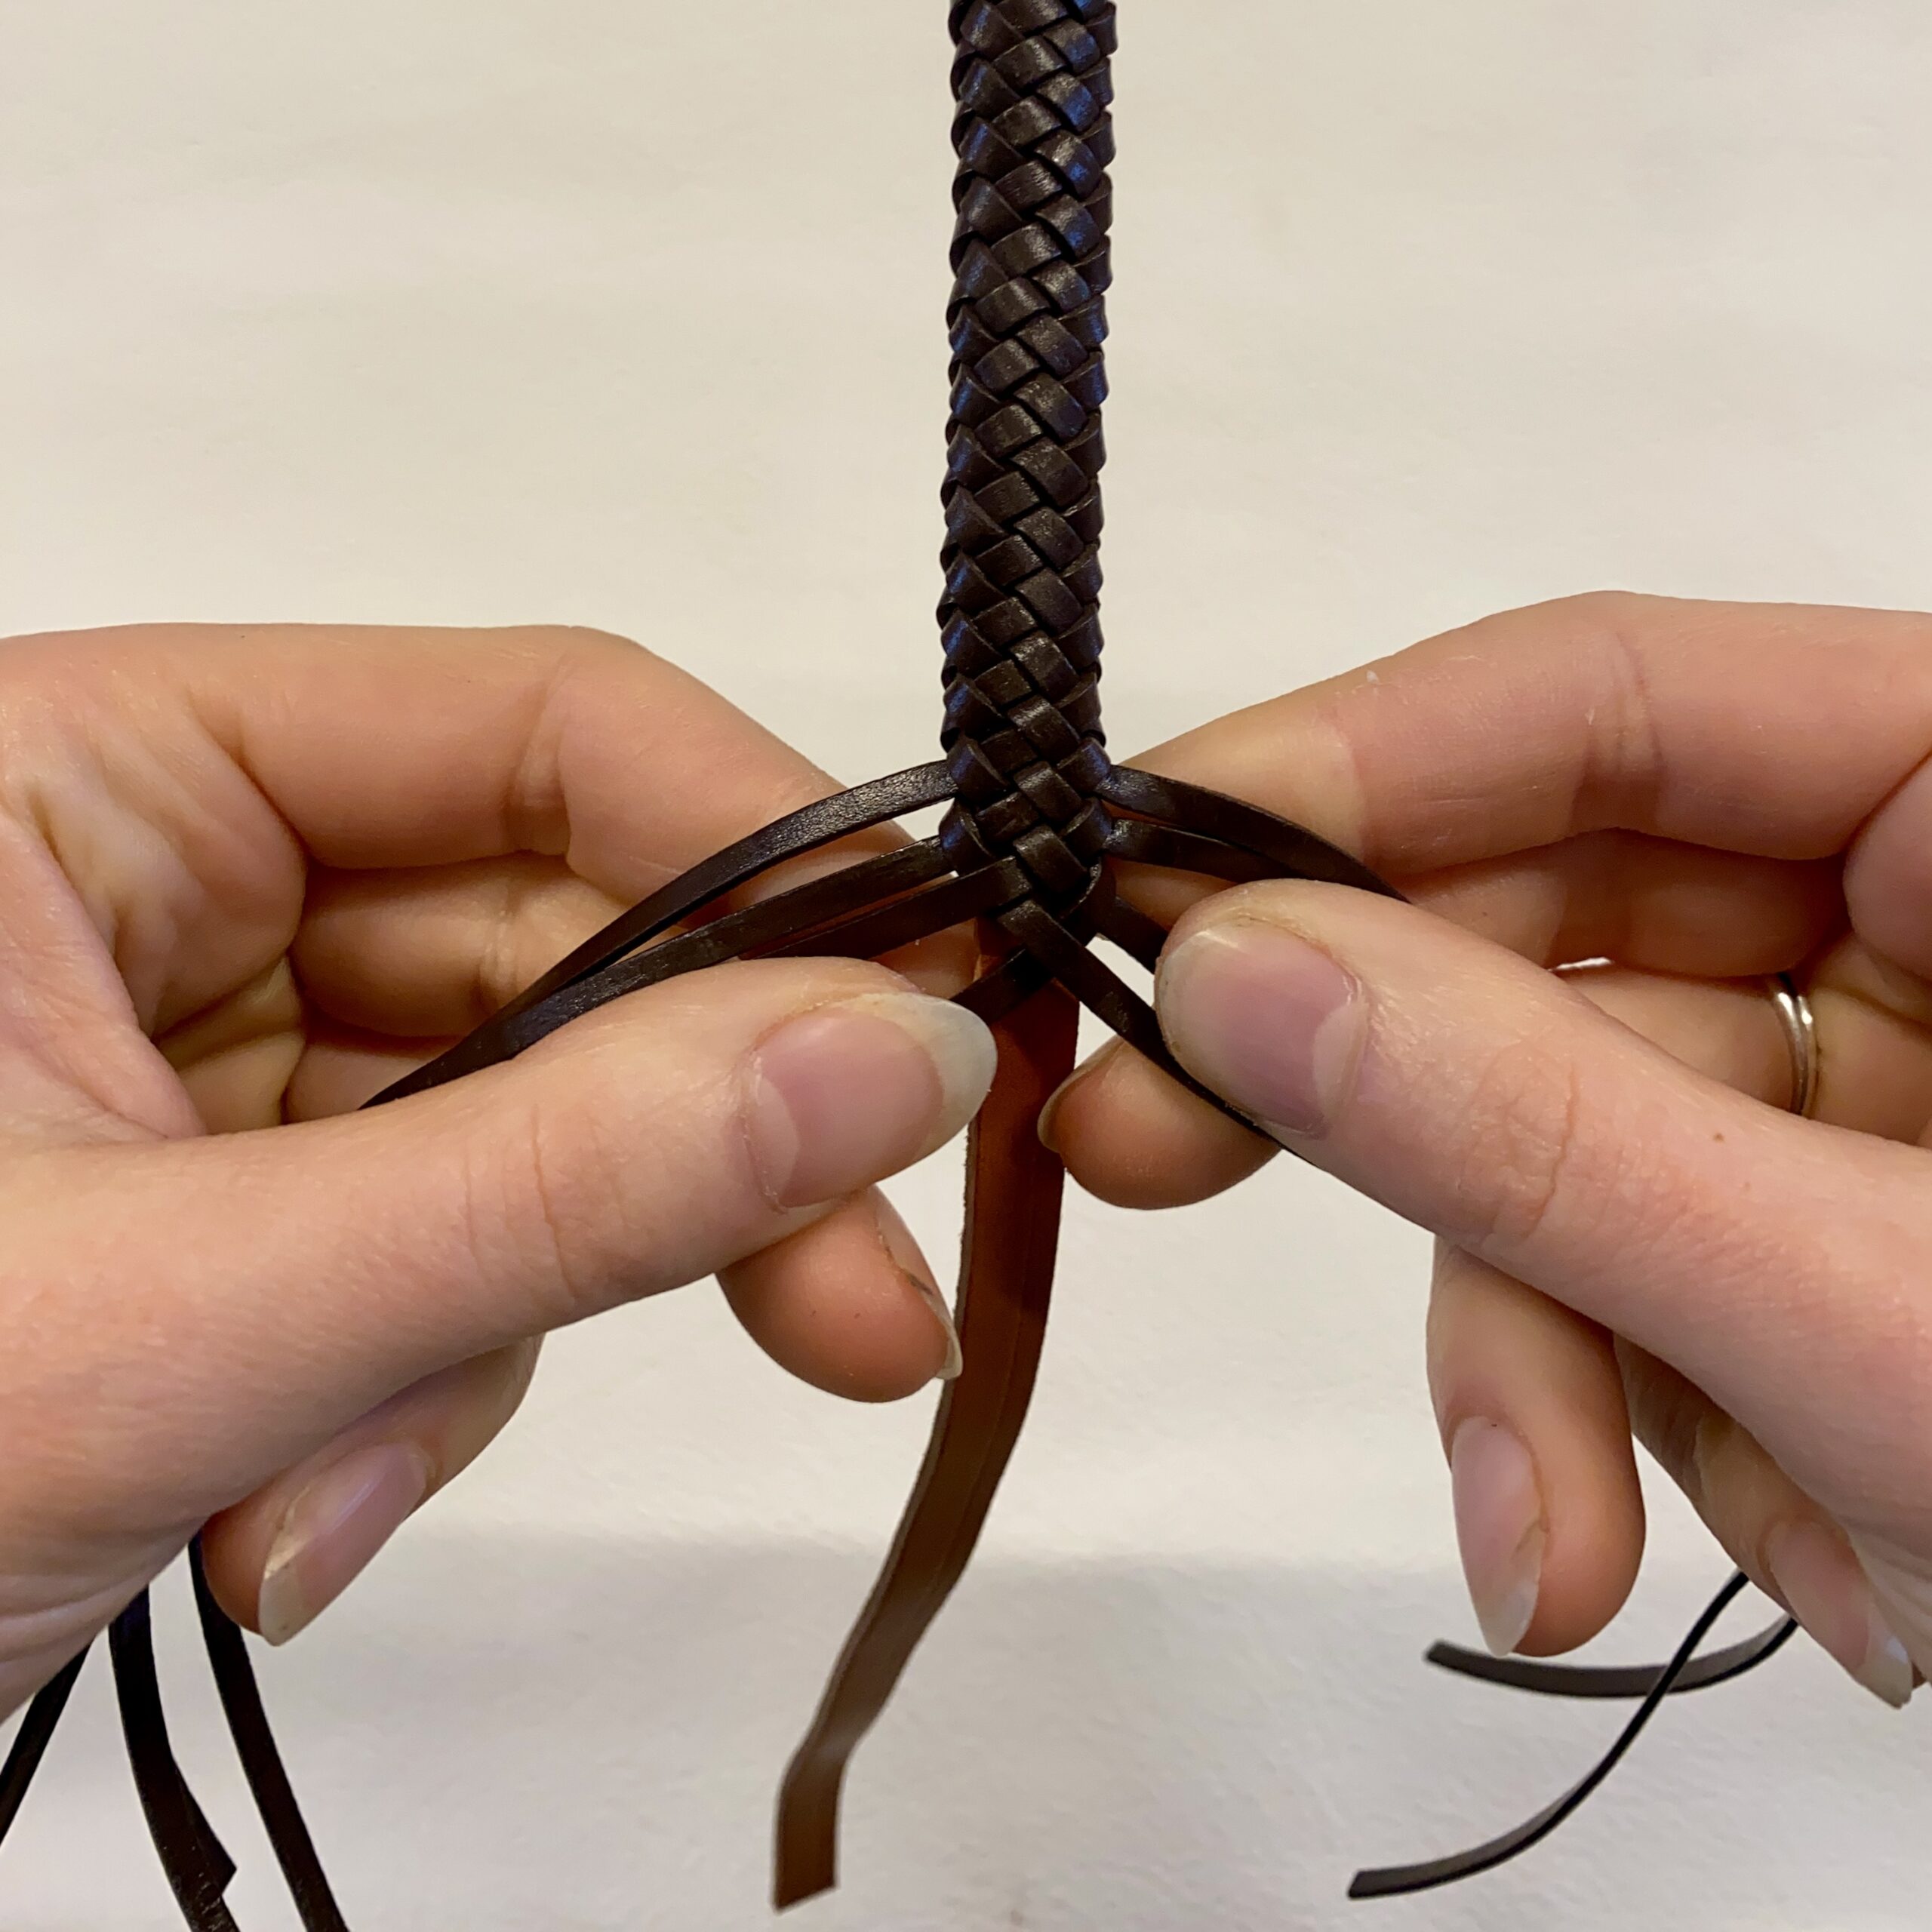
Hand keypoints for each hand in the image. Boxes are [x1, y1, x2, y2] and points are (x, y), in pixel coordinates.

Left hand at [0, 623, 992, 1708]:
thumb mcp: (163, 1320)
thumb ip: (553, 1183)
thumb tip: (900, 1059)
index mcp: (84, 775)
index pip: (534, 730)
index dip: (767, 857)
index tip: (945, 1013)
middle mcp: (145, 886)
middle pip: (552, 949)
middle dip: (696, 1150)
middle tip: (871, 1308)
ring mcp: (184, 1062)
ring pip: (507, 1133)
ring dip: (492, 1331)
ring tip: (320, 1512)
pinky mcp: (215, 1218)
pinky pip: (428, 1259)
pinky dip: (402, 1402)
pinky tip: (271, 1524)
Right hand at [1049, 592, 1931, 1706]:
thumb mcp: (1885, 1316)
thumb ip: (1547, 1138)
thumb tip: (1227, 976)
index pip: (1607, 694)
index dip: (1341, 776)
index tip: (1129, 887)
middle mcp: (1927, 901)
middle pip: (1546, 932)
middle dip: (1386, 1111)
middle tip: (1134, 1147)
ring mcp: (1880, 1070)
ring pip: (1567, 1139)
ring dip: (1538, 1351)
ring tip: (1564, 1549)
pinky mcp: (1837, 1216)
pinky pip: (1640, 1264)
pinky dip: (1639, 1413)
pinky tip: (1745, 1551)